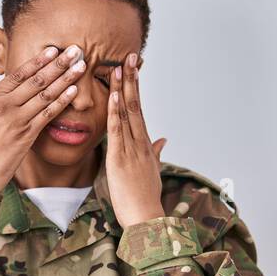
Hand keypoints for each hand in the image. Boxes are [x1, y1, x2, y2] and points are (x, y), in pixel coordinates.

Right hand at [0, 44, 87, 192]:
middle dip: (58, 64)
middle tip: (75, 51)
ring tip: (80, 67)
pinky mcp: (27, 135)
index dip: (38, 61)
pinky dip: (62, 102)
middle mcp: (5, 106)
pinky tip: (74, 92)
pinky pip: (48, 115)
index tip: (53, 50)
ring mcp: (17, 120)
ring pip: (45, 94)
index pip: (18, 74)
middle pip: (36, 80)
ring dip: (65, 79)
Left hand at [105, 51, 167, 226]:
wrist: (146, 219)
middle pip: (135, 105)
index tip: (133, 69)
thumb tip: (163, 139)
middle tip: (130, 56)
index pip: (139, 110)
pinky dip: (115, 112)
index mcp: (145, 145)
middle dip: (132, 79)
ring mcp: (131, 150)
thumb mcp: (153, 172)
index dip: (135, 88)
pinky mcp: (119, 159)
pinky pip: (117, 131)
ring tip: (119, 66)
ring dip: (122, 88)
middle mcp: (140, 143)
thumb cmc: (146, 200)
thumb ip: (156, 153)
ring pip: (126, 113)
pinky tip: (113, 95)